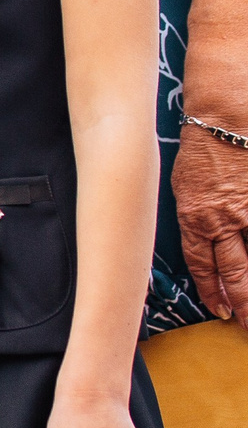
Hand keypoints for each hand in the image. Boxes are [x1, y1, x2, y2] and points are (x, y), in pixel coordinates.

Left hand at [176, 123, 247, 322]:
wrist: (225, 117)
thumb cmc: (203, 148)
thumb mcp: (185, 188)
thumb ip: (196, 218)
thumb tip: (205, 243)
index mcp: (196, 218)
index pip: (204, 266)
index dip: (212, 291)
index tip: (220, 310)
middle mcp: (225, 220)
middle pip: (238, 272)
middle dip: (245, 303)